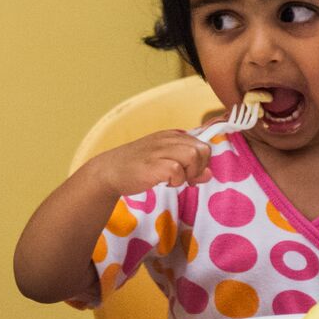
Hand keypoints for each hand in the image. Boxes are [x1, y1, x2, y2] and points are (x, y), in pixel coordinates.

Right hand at [90, 129, 211, 197]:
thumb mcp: (165, 163)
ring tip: (175, 180)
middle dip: (199, 167)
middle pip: (203, 149)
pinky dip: (176, 180)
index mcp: (171, 136)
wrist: (109, 171)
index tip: (190, 173)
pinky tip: (164, 183)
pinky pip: (177, 170)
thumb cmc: (137, 167)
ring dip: (189, 173)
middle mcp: (167, 139)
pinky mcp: (153, 164)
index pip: (203, 144)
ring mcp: (160, 150)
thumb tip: (209, 174)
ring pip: (194, 156)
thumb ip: (189, 167)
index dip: (202, 162)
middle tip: (185, 178)